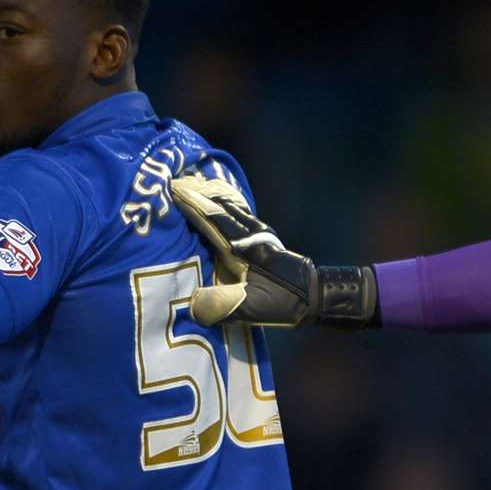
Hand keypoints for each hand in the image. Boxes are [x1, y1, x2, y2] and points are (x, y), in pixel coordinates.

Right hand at [169, 168, 375, 328]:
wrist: (317, 297)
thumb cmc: (285, 303)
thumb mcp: (253, 308)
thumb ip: (223, 306)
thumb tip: (193, 305)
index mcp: (244, 248)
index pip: (213, 220)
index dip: (192, 205)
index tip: (173, 189)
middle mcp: (252, 236)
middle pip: (222, 208)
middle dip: (200, 195)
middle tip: (179, 180)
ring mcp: (262, 236)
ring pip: (234, 209)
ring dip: (215, 196)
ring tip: (200, 184)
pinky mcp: (269, 241)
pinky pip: (245, 215)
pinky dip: (231, 205)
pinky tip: (228, 204)